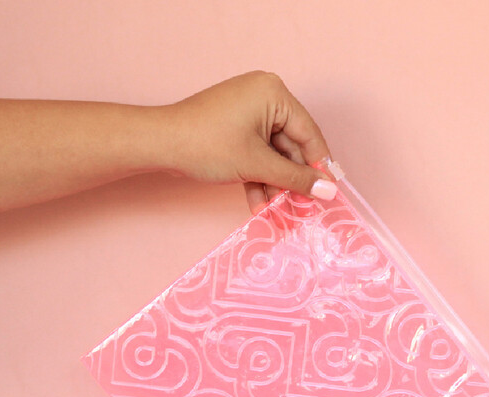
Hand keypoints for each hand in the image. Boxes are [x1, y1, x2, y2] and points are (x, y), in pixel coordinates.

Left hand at [161, 71, 336, 213]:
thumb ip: (296, 179)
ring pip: (273, 155)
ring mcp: (248, 113)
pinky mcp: (236, 129)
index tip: (328, 193)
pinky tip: (259, 204)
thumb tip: (329, 191)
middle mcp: (264, 98)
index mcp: (274, 94)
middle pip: (291, 147)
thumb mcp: (257, 164)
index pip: (309, 134)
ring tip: (279, 211)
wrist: (159, 145)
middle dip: (292, 180)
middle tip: (302, 208)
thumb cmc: (207, 145)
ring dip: (275, 185)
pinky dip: (258, 178)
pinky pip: (257, 155)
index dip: (319, 167)